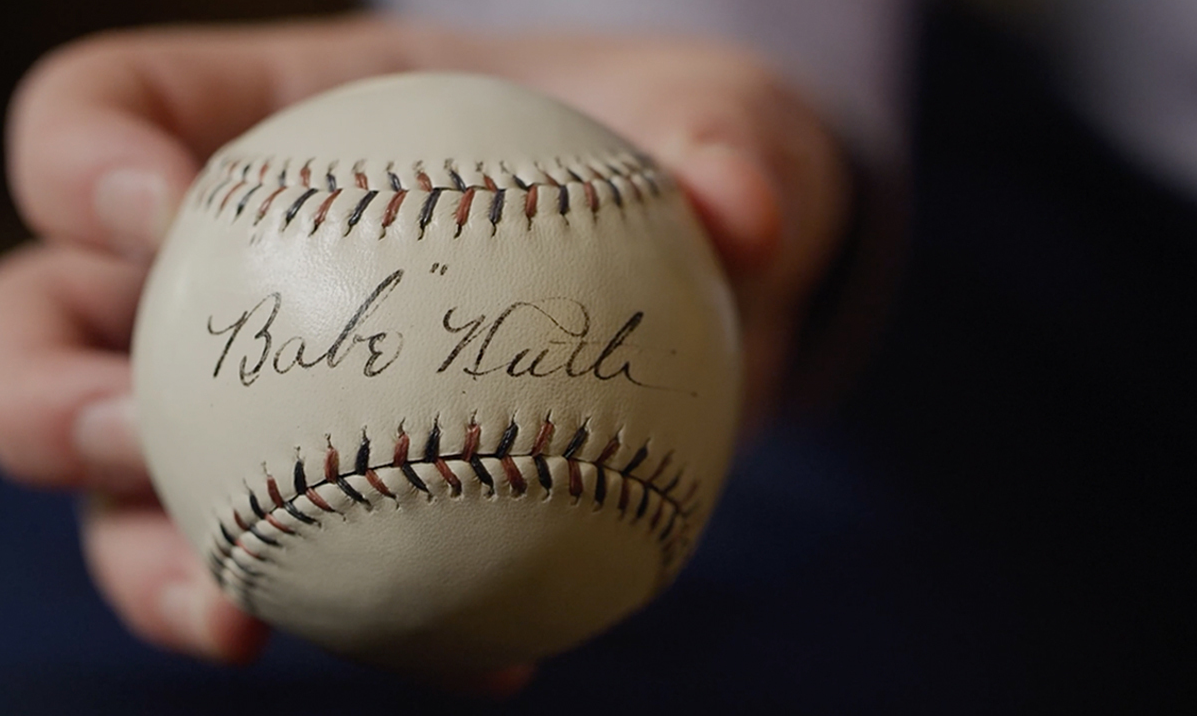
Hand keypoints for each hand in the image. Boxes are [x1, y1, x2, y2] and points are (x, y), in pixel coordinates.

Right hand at [0, 15, 848, 688]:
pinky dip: (385, 634)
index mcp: (262, 123)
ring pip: (141, 491)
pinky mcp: (343, 510)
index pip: (102, 116)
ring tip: (235, 622)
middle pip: (47, 324)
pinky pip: (325, 581)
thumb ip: (728, 148)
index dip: (82, 162)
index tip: (165, 212)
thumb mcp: (724, 124)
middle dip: (43, 394)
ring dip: (156, 566)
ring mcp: (261, 404)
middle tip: (128, 439)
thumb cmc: (671, 157)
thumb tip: (738, 209)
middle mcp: (222, 271)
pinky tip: (481, 666)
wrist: (706, 282)